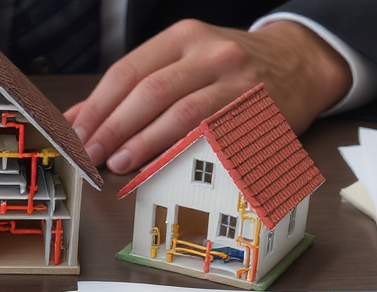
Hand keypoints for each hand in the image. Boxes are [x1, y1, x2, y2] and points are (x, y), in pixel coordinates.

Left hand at [64, 20, 351, 174]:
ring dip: (144, 142)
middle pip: (150, 92)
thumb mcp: (183, 61)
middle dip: (114, 127)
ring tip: (119, 162)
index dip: (97, 106)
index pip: (128, 71)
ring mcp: (237, 82)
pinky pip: (214, 137)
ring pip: (181, 113)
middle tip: (92, 153)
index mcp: (184, 37)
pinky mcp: (256, 113)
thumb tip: (79, 119)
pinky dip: (183, 154)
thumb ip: (133, 87)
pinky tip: (161, 168)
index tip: (76, 133)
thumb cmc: (231, 68)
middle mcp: (211, 54)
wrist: (299, 63)